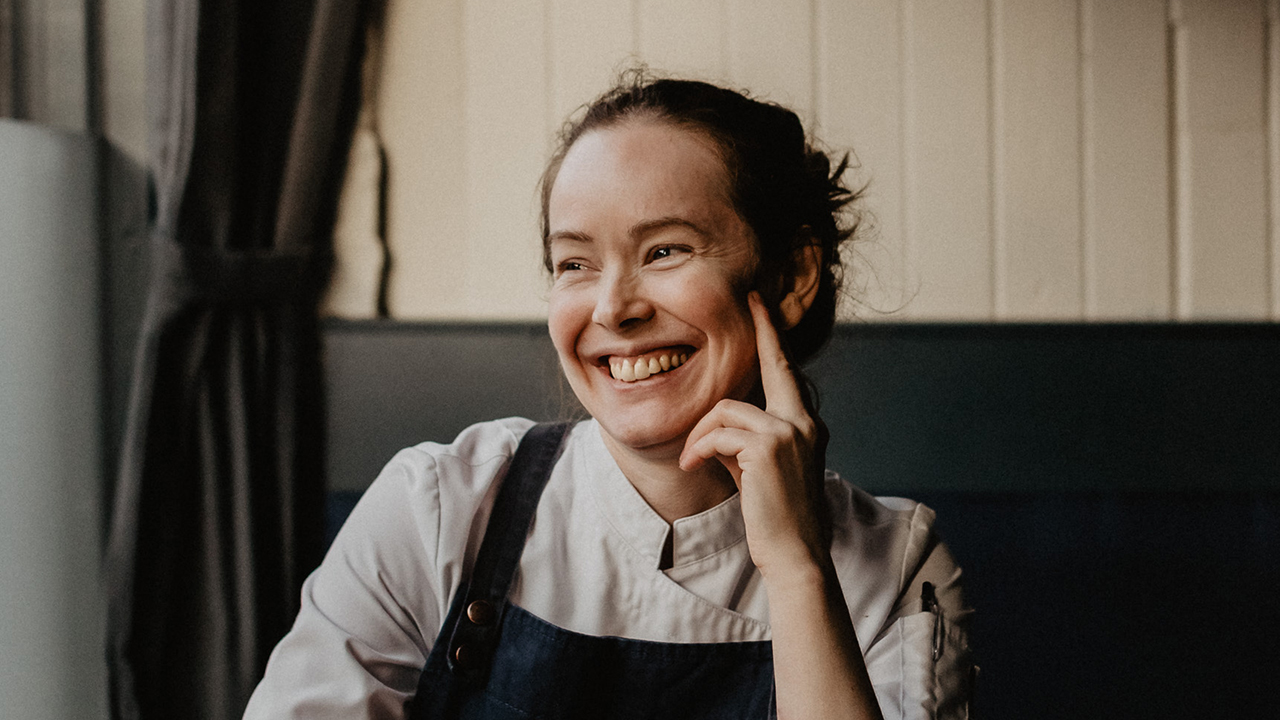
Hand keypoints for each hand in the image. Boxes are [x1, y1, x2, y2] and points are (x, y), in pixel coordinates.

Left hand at [679, 291, 828, 578]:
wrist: (794, 555)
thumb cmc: (776, 518)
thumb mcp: (762, 470)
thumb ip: (749, 440)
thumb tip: (717, 425)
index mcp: (806, 427)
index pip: (787, 373)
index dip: (773, 337)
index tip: (762, 304)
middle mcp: (805, 423)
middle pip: (771, 369)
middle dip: (764, 331)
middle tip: (753, 299)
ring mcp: (790, 432)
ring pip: (727, 409)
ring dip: (700, 435)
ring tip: (693, 461)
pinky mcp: (769, 447)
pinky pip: (718, 432)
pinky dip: (699, 448)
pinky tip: (694, 466)